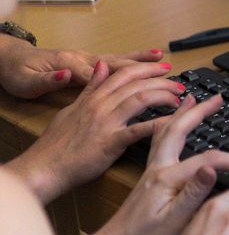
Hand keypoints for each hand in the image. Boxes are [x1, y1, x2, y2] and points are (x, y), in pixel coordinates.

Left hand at [0, 36, 164, 98]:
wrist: (9, 59)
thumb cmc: (16, 73)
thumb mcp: (26, 82)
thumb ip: (47, 80)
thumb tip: (66, 75)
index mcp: (70, 66)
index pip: (102, 74)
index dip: (126, 80)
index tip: (147, 87)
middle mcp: (82, 59)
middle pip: (117, 64)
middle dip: (144, 68)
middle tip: (168, 72)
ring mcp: (86, 59)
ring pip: (118, 60)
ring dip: (141, 60)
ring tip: (162, 57)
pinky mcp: (86, 62)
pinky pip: (113, 62)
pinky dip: (131, 60)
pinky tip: (144, 60)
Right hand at [7, 61, 184, 203]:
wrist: (43, 167)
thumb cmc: (55, 144)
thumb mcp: (72, 109)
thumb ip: (90, 88)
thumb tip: (102, 66)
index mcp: (92, 98)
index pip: (123, 74)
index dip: (146, 68)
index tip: (164, 68)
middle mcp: (100, 106)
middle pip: (136, 83)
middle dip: (162, 80)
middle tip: (179, 84)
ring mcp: (105, 123)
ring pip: (140, 99)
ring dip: (164, 96)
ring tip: (179, 100)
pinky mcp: (110, 142)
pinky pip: (138, 130)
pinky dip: (158, 124)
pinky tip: (174, 122)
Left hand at [94, 93, 228, 234]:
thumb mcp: (174, 223)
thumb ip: (194, 193)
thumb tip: (213, 168)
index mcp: (167, 178)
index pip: (209, 159)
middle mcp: (158, 168)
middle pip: (178, 129)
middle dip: (199, 111)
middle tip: (217, 99)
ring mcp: (152, 170)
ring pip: (165, 131)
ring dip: (181, 113)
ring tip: (192, 99)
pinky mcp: (149, 176)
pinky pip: (158, 141)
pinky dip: (167, 126)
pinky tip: (170, 126)